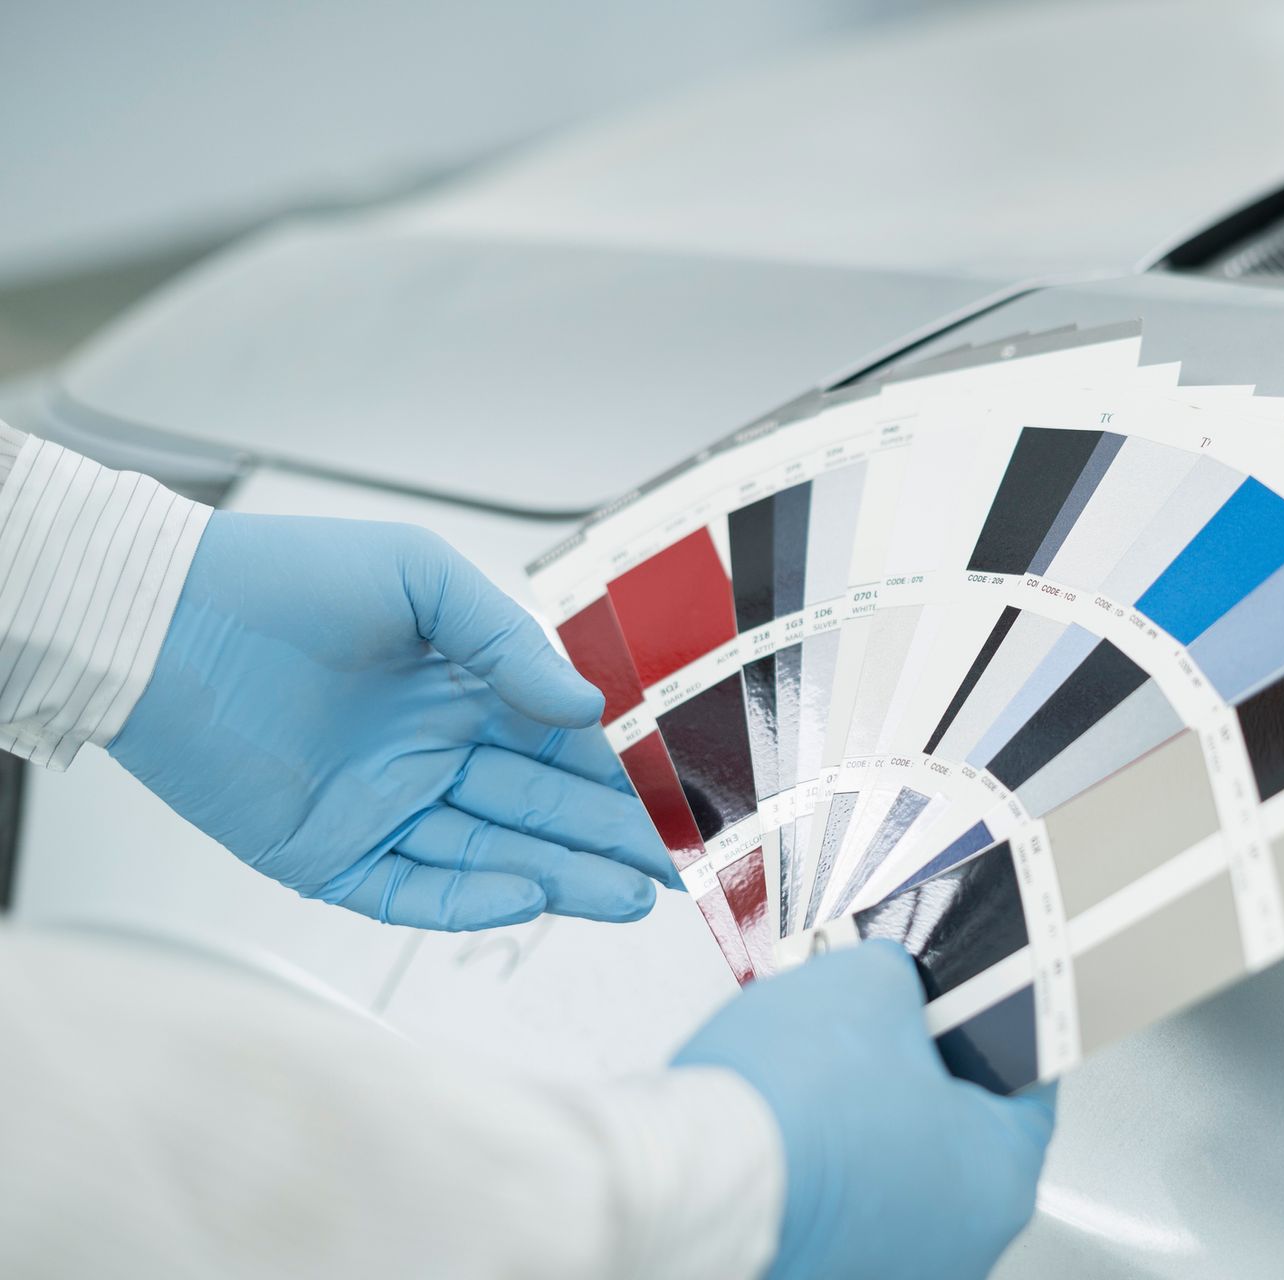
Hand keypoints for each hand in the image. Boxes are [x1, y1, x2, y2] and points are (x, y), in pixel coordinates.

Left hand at [110, 512, 677, 929]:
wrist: (161, 617)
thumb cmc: (284, 578)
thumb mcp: (419, 577)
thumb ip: (508, 643)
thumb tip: (587, 710)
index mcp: (461, 690)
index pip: (560, 748)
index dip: (620, 778)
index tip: (676, 805)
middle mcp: (431, 755)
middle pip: (540, 812)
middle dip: (610, 842)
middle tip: (674, 873)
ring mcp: (384, 809)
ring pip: (494, 858)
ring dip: (564, 879)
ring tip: (630, 898)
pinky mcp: (329, 855)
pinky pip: (414, 892)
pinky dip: (472, 901)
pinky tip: (531, 897)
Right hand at [674, 940, 1053, 1279]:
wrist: (691, 1176)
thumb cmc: (790, 1101)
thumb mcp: (869, 982)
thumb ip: (902, 976)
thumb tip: (893, 982)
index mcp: (999, 1177)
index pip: (1029, 1085)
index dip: (997, 1025)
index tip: (973, 1002)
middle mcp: (960, 1244)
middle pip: (958, 1133)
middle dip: (919, 1073)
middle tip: (882, 1026)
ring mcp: (892, 1269)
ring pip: (895, 1174)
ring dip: (867, 1126)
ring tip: (820, 1075)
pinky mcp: (825, 1274)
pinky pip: (841, 1208)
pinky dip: (821, 1168)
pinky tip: (788, 1126)